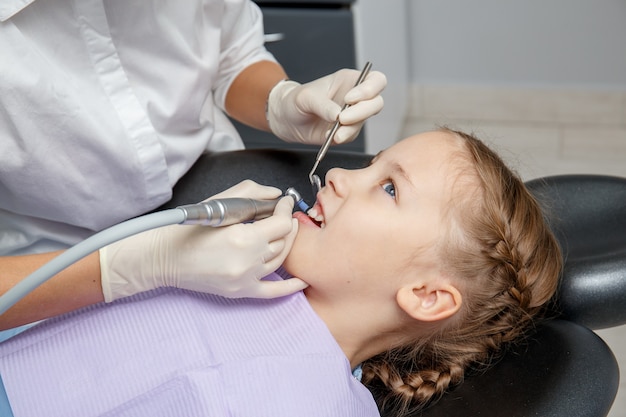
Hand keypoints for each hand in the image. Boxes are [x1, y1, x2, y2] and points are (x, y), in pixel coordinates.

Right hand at [100, 180, 307, 301]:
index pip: (281, 223)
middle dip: (287, 225)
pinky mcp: (240, 292)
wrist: (163, 257)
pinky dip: (289, 287)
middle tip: (285, 215)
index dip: (286, 210)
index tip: (284, 203)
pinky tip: (302, 281)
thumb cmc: (188, 228)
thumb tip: (275, 195)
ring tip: (285, 232)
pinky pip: (272, 292)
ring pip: (279, 260)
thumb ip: (250, 193)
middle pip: (283, 242)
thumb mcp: (219, 202)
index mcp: (242, 237)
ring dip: (286, 245)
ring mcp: (245, 279)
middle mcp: (247, 261)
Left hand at [267, 68, 386, 144]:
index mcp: (349, 81)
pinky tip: (330, 136)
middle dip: (362, 112)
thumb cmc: (296, 100)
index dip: (369, 89)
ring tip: (334, 132)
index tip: (349, 98)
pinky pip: (352, 135)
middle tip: (342, 118)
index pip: (375, 81)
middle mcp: (356, 97)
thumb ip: (322, 105)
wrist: (287, 120)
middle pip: (376, 102)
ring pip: (365, 121)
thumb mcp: (306, 97)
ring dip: (351, 128)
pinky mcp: (346, 132)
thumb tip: (337, 116)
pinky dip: (343, 137)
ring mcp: (353, 116)